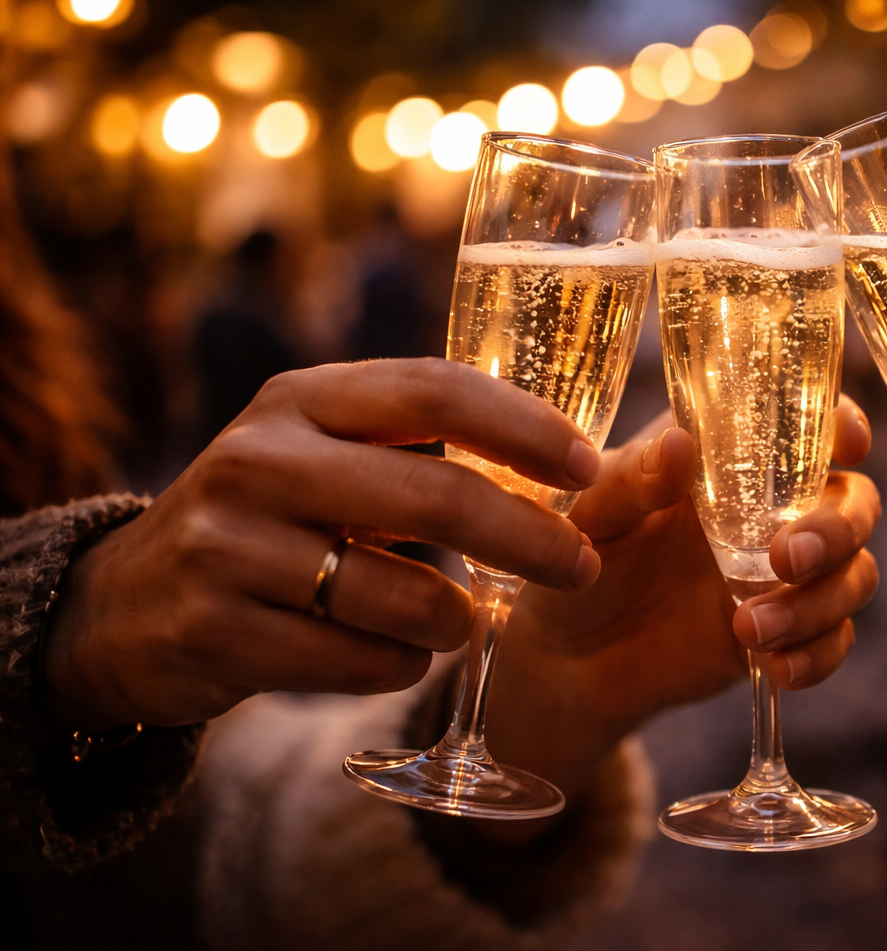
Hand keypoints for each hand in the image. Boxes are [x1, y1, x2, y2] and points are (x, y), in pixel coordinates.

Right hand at [45, 359, 603, 731]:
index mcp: (299, 400)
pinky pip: (362, 662)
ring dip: (458, 619)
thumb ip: (413, 438)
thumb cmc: (267, 518)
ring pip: (407, 598)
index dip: (526, 429)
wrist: (125, 606)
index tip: (590, 467)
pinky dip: (401, 665)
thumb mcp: (319, 449)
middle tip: (582, 568)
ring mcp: (229, 549)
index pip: (435, 392)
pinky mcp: (218, 633)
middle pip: (436, 497)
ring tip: (457, 619)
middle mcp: (259, 461)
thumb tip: (563, 451)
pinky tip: (392, 654)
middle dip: (531, 539)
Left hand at [484, 397, 880, 813]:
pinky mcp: (788, 633)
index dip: (844, 427)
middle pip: (856, 503)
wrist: (569, 655)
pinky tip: (773, 666)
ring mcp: (788, 575)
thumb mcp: (591, 514)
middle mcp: (777, 509)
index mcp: (736, 458)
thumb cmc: (581, 556)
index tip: (845, 443)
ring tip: (749, 629)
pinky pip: (835, 642)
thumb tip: (678, 445)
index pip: (813, 426)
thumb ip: (633, 480)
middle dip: (837, 530)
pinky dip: (817, 655)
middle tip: (785, 558)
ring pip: (855, 576)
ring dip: (819, 604)